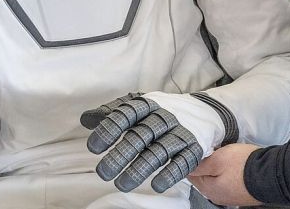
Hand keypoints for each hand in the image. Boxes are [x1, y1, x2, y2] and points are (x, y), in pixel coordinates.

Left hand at [81, 92, 222, 193]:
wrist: (203, 112)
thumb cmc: (161, 112)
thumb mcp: (138, 106)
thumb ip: (113, 112)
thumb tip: (86, 120)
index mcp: (147, 104)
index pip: (126, 115)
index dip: (109, 130)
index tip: (93, 147)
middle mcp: (164, 117)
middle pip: (140, 136)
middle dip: (121, 155)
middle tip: (103, 173)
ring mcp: (180, 132)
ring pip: (158, 151)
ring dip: (140, 169)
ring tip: (122, 184)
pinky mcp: (194, 147)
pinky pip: (183, 161)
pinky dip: (169, 173)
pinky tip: (156, 185)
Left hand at [188, 144, 261, 206]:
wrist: (273, 173)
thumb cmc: (244, 165)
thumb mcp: (217, 160)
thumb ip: (199, 165)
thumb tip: (186, 166)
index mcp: (209, 189)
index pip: (191, 174)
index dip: (194, 159)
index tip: (199, 149)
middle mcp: (217, 196)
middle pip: (204, 176)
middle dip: (206, 162)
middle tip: (213, 149)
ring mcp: (230, 195)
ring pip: (216, 177)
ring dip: (217, 166)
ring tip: (224, 153)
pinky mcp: (241, 192)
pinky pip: (228, 180)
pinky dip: (228, 171)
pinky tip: (234, 162)